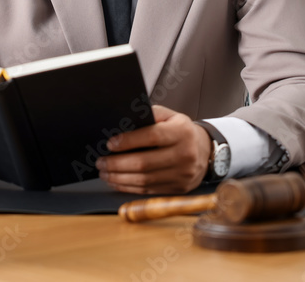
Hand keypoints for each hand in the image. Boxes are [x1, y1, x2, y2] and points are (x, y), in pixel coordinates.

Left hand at [96, 105, 212, 193]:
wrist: (204, 150)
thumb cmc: (180, 130)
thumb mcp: (170, 116)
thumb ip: (149, 116)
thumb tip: (123, 124)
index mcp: (182, 132)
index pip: (151, 137)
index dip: (128, 141)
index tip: (110, 144)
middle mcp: (185, 155)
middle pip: (144, 163)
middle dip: (117, 163)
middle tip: (101, 161)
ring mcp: (183, 174)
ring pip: (144, 179)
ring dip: (119, 178)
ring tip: (104, 172)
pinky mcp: (178, 188)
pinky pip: (149, 189)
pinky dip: (129, 187)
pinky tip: (117, 181)